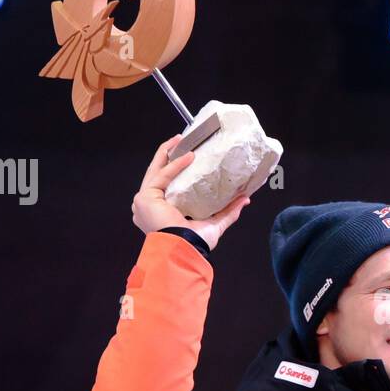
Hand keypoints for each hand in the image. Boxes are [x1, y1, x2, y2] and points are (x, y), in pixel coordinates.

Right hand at [131, 134, 252, 251]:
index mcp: (163, 213)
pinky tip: (188, 156)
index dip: (176, 169)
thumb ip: (228, 211)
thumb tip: (245, 199)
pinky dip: (175, 164)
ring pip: (155, 170)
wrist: (183, 251)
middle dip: (169, 155)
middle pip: (158, 174)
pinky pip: (161, 175)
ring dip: (167, 153)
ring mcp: (145, 202)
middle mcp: (151, 207)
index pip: (168, 185)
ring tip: (180, 139)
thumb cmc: (193, 244)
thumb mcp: (215, 224)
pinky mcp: (144, 197)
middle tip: (181, 141)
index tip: (189, 157)